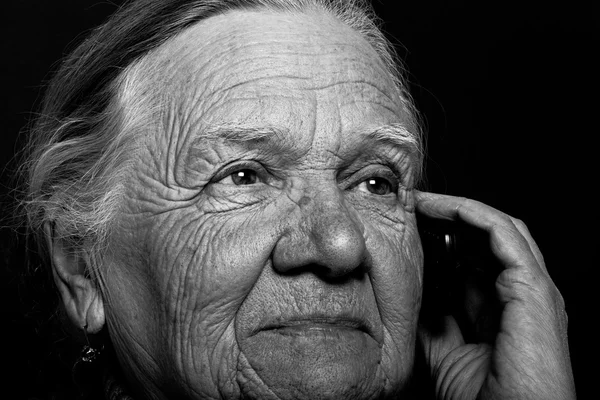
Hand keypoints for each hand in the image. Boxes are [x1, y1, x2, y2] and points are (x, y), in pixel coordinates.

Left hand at [416, 191, 574, 399]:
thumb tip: (405, 299)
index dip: (443, 240)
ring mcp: (532, 288)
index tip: (410, 227)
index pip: (474, 259)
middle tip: (413, 207)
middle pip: (486, 239)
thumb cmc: (484, 397)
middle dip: (450, 219)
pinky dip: (473, 214)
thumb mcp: (444, 352)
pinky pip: (503, 234)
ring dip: (458, 210)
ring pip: (498, 229)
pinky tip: (443, 207)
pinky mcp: (533, 287)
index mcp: (503, 307)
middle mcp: (521, 293)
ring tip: (422, 202)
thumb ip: (431, 323)